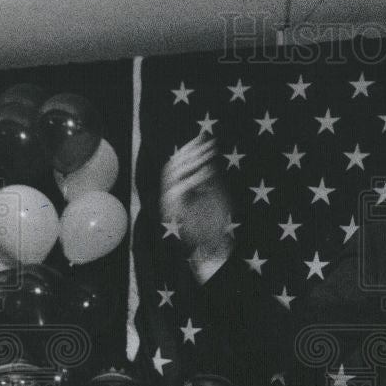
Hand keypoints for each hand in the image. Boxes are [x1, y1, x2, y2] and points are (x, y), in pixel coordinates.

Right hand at [160, 134, 233, 271]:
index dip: (190, 149)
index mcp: (178, 189)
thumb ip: (209, 178)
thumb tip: (209, 158)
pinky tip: (209, 170)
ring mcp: (169, 203)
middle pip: (173, 165)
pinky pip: (182, 188)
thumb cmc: (216, 224)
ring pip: (174, 174)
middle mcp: (170, 194)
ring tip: (209, 151)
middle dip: (190, 151)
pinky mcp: (174, 210)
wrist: (212, 248)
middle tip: (206, 140)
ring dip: (193, 161)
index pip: (178, 163)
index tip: (204, 137)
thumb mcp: (214, 196)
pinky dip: (195, 178)